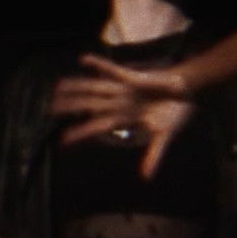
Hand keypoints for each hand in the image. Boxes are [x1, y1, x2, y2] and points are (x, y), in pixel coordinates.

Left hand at [54, 56, 193, 179]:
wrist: (187, 91)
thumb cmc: (174, 114)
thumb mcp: (164, 135)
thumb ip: (154, 155)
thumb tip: (146, 178)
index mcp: (123, 120)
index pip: (96, 127)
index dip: (80, 133)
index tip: (63, 141)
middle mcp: (118, 105)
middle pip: (89, 106)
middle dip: (70, 107)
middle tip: (49, 110)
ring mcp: (122, 90)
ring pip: (94, 88)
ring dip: (77, 87)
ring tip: (57, 86)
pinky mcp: (129, 76)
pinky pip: (110, 69)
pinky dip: (98, 64)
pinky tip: (82, 59)